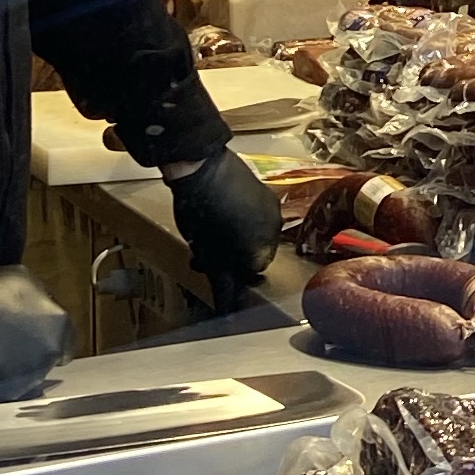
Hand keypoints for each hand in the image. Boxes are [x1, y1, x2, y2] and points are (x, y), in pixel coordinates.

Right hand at [0, 266, 70, 401]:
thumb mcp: (25, 279)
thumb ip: (43, 299)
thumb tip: (43, 307)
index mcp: (58, 332)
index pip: (67, 342)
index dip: (50, 335)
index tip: (38, 331)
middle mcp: (45, 362)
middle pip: (45, 362)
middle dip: (33, 353)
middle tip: (12, 340)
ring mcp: (20, 383)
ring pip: (24, 379)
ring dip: (13, 368)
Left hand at [160, 147, 282, 307]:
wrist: (200, 165)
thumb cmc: (200, 211)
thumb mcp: (207, 252)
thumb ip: (221, 282)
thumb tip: (227, 310)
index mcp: (262, 250)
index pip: (252, 273)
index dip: (230, 271)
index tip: (211, 264)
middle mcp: (274, 231)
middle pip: (255, 253)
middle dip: (233, 254)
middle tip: (206, 248)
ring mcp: (272, 209)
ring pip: (256, 234)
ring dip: (238, 236)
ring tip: (212, 228)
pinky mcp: (266, 191)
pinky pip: (257, 214)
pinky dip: (243, 217)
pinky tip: (222, 210)